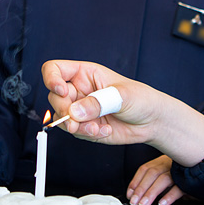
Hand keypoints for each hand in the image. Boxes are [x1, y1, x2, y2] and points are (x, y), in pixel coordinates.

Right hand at [42, 60, 203, 166]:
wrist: (152, 121)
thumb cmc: (141, 98)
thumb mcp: (121, 96)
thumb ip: (97, 103)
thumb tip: (74, 112)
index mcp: (85, 74)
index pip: (55, 69)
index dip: (51, 78)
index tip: (61, 91)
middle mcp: (79, 90)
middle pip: (54, 97)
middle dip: (64, 111)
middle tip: (76, 121)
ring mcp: (80, 109)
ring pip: (61, 118)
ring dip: (76, 127)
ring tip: (96, 128)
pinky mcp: (84, 126)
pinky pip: (74, 132)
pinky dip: (86, 134)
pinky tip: (104, 131)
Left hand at [127, 155, 184, 204]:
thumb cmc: (182, 176)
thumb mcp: (167, 174)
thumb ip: (155, 181)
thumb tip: (136, 194)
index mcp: (162, 161)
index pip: (145, 169)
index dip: (135, 181)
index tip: (129, 194)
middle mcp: (170, 163)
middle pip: (152, 174)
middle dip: (141, 189)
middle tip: (134, 201)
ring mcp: (179, 171)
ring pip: (163, 179)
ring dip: (152, 193)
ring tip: (144, 204)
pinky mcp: (189, 180)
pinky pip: (178, 187)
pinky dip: (169, 195)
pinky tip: (162, 203)